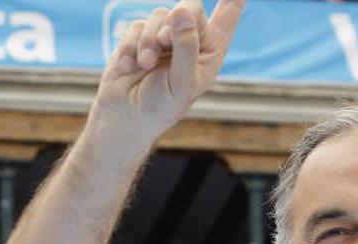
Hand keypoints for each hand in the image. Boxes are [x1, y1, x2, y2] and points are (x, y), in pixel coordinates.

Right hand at [93, 0, 244, 139]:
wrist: (125, 117)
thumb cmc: (160, 106)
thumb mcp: (181, 81)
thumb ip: (185, 46)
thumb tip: (182, 12)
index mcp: (210, 52)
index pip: (227, 17)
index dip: (233, 0)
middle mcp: (190, 40)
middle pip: (190, 7)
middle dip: (175, 22)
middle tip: (164, 42)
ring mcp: (164, 38)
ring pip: (160, 15)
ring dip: (149, 40)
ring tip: (144, 64)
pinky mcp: (140, 38)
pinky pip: (137, 26)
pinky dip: (132, 46)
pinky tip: (130, 66)